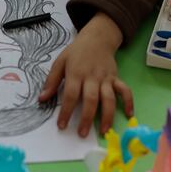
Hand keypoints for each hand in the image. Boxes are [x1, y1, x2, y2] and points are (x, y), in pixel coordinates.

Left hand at [39, 12, 133, 137]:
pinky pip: (125, 90)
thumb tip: (42, 99)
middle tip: (82, 133)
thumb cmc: (76, 52)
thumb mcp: (60, 62)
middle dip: (87, 118)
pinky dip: (129, 102)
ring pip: (109, 98)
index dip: (66, 111)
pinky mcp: (116, 78)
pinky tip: (128, 114)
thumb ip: (51, 81)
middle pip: (91, 99)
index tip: (62, 125)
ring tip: (105, 131)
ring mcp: (106, 78)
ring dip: (108, 115)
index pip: (71, 95)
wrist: (97, 38)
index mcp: (76, 73)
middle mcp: (92, 77)